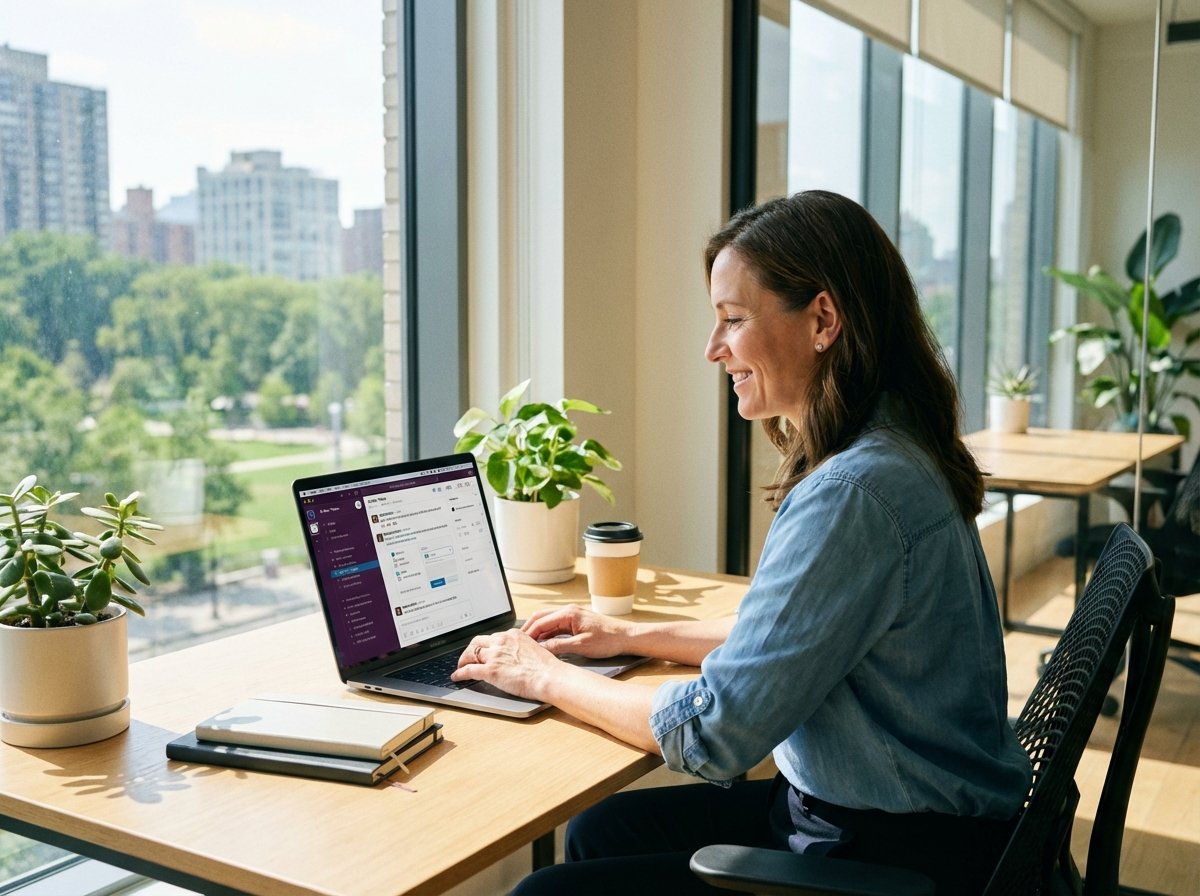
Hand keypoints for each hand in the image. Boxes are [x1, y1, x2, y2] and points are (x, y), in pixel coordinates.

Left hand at [450, 629, 560, 699]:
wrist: (548, 676)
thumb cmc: (546, 667)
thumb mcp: (534, 648)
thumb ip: (521, 648)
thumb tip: (517, 656)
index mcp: (512, 635)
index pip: (492, 637)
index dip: (485, 645)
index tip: (484, 650)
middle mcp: (501, 642)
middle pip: (477, 642)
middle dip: (470, 649)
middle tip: (468, 656)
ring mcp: (494, 655)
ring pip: (471, 654)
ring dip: (463, 660)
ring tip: (461, 666)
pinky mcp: (490, 670)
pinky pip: (469, 670)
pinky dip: (460, 673)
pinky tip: (456, 677)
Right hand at [520, 604, 634, 658]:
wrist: (626, 637)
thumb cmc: (608, 640)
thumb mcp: (581, 646)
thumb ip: (559, 647)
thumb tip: (541, 650)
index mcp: (569, 614)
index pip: (541, 621)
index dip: (529, 633)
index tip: (519, 644)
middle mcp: (569, 611)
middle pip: (541, 617)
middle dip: (529, 629)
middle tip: (519, 643)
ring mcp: (572, 615)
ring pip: (548, 621)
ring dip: (538, 631)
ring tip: (528, 644)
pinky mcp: (576, 622)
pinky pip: (556, 625)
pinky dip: (547, 633)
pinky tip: (544, 643)